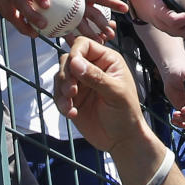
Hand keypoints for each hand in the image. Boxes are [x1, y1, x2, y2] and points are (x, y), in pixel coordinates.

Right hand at [54, 37, 146, 152]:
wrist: (121, 139)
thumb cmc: (126, 113)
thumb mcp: (115, 93)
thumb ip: (96, 77)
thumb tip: (74, 62)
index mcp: (106, 60)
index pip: (84, 45)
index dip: (75, 53)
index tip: (73, 68)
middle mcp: (92, 68)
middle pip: (68, 60)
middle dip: (66, 75)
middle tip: (71, 92)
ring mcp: (81, 83)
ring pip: (60, 76)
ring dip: (61, 91)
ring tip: (70, 106)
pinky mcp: (72, 99)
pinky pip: (58, 94)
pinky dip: (61, 103)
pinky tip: (72, 114)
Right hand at [57, 0, 126, 41]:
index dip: (114, 3)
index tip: (125, 8)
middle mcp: (77, 1)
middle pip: (93, 15)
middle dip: (103, 25)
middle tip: (112, 33)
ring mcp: (67, 10)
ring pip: (81, 26)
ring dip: (92, 34)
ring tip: (101, 41)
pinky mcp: (57, 17)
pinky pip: (66, 30)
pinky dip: (74, 38)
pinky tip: (79, 44)